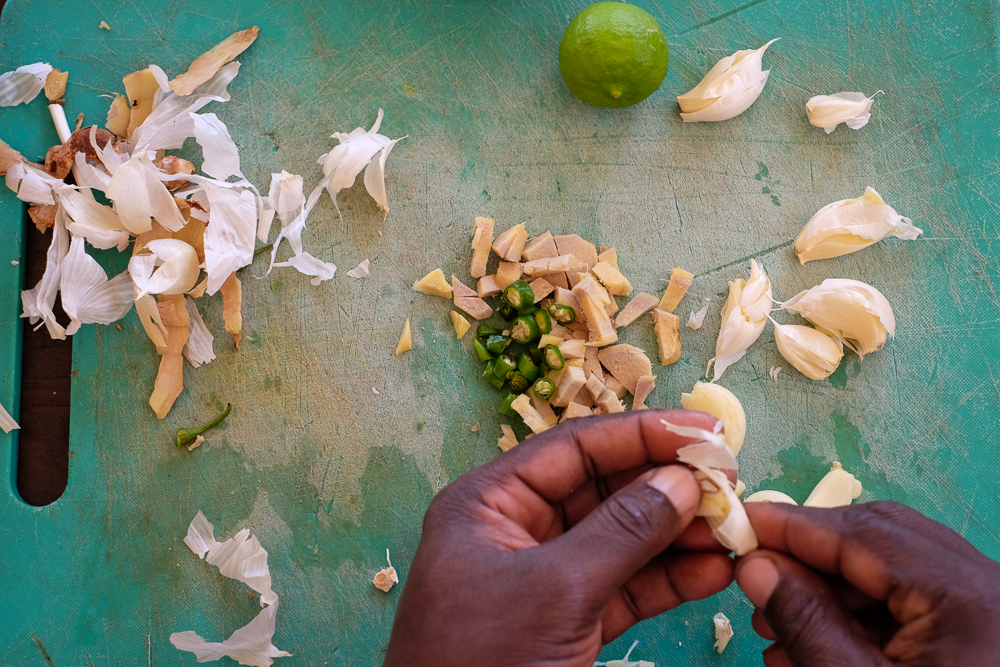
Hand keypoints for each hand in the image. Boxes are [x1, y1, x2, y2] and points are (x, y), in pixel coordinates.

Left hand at [384, 410, 734, 666]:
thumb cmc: (481, 661)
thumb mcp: (554, 591)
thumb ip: (622, 532)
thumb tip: (680, 481)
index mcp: (490, 502)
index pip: (574, 447)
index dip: (642, 433)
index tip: (704, 432)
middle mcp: (516, 529)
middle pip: (603, 488)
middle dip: (666, 484)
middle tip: (728, 482)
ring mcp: (543, 576)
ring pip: (621, 538)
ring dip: (676, 533)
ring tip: (732, 528)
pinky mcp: (567, 621)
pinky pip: (625, 586)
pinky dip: (668, 579)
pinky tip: (713, 570)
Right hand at [736, 501, 999, 665]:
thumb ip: (808, 622)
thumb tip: (756, 566)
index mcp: (966, 596)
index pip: (861, 533)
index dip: (791, 526)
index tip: (738, 525)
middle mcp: (987, 589)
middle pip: (879, 540)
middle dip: (808, 557)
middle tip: (754, 575)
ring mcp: (986, 613)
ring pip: (893, 573)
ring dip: (828, 592)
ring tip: (774, 626)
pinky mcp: (981, 636)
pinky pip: (914, 607)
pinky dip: (859, 619)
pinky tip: (815, 644)